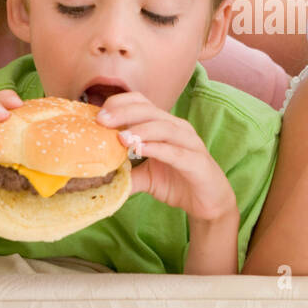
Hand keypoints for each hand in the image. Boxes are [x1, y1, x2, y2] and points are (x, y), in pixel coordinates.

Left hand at [96, 92, 235, 223]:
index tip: (97, 115)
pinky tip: (140, 150)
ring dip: (140, 130)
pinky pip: (176, 152)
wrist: (209, 204)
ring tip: (120, 138)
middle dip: (124, 113)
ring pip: (164, 127)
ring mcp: (190, 143)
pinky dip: (157, 149)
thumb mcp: (146, 177)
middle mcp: (178, 129)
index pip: (141, 103)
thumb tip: (97, 175)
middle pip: (149, 110)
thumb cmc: (178, 182)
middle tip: (102, 121)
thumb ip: (125, 172)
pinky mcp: (197, 162)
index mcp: (165, 125)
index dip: (120, 104)